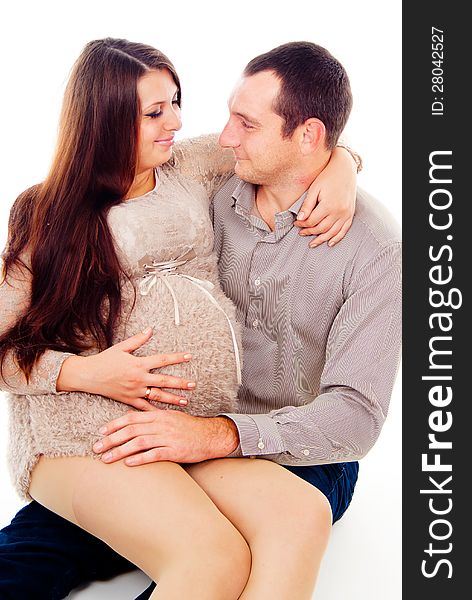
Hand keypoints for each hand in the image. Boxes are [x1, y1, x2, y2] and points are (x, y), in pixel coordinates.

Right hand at [57, 328, 195, 410]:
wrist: (88, 375)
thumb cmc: (105, 359)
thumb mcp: (121, 347)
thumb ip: (138, 339)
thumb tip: (150, 329)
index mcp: (139, 363)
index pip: (162, 360)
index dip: (177, 358)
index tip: (189, 357)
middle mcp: (139, 378)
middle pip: (164, 381)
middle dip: (180, 383)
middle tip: (193, 385)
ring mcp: (134, 391)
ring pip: (157, 396)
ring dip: (172, 399)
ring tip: (186, 401)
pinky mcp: (129, 400)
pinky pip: (144, 408)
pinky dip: (155, 412)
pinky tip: (166, 415)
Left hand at [93, 410, 239, 464]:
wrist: (211, 436)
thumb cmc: (189, 427)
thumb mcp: (171, 417)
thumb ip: (153, 417)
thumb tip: (135, 418)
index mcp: (159, 415)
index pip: (131, 418)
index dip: (115, 425)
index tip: (101, 432)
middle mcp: (161, 425)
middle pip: (131, 431)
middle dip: (111, 439)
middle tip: (96, 447)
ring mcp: (168, 438)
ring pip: (138, 443)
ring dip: (119, 451)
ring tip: (106, 459)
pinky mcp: (174, 451)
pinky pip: (154, 454)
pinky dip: (140, 459)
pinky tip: (128, 463)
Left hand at [294, 145, 356, 246]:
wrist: (345, 168)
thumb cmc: (327, 176)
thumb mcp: (314, 188)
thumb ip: (307, 205)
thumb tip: (300, 219)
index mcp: (329, 205)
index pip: (312, 221)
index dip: (302, 224)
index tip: (295, 224)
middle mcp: (339, 211)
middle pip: (322, 228)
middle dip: (310, 232)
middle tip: (301, 233)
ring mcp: (346, 213)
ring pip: (332, 232)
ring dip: (321, 239)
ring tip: (312, 244)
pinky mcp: (350, 213)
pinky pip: (344, 230)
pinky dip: (337, 238)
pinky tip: (329, 243)